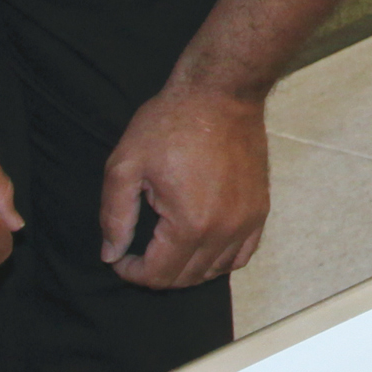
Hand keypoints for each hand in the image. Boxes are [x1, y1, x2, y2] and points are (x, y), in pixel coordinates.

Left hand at [97, 84, 270, 289]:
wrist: (221, 93)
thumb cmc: (169, 123)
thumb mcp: (126, 164)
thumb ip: (115, 215)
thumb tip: (111, 254)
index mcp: (189, 223)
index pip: (158, 274)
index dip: (131, 272)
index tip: (119, 256)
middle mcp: (224, 231)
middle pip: (186, 278)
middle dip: (155, 273)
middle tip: (137, 252)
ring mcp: (247, 221)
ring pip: (214, 271)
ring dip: (185, 269)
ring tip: (165, 248)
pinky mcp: (260, 210)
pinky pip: (241, 254)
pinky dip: (218, 260)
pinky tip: (200, 245)